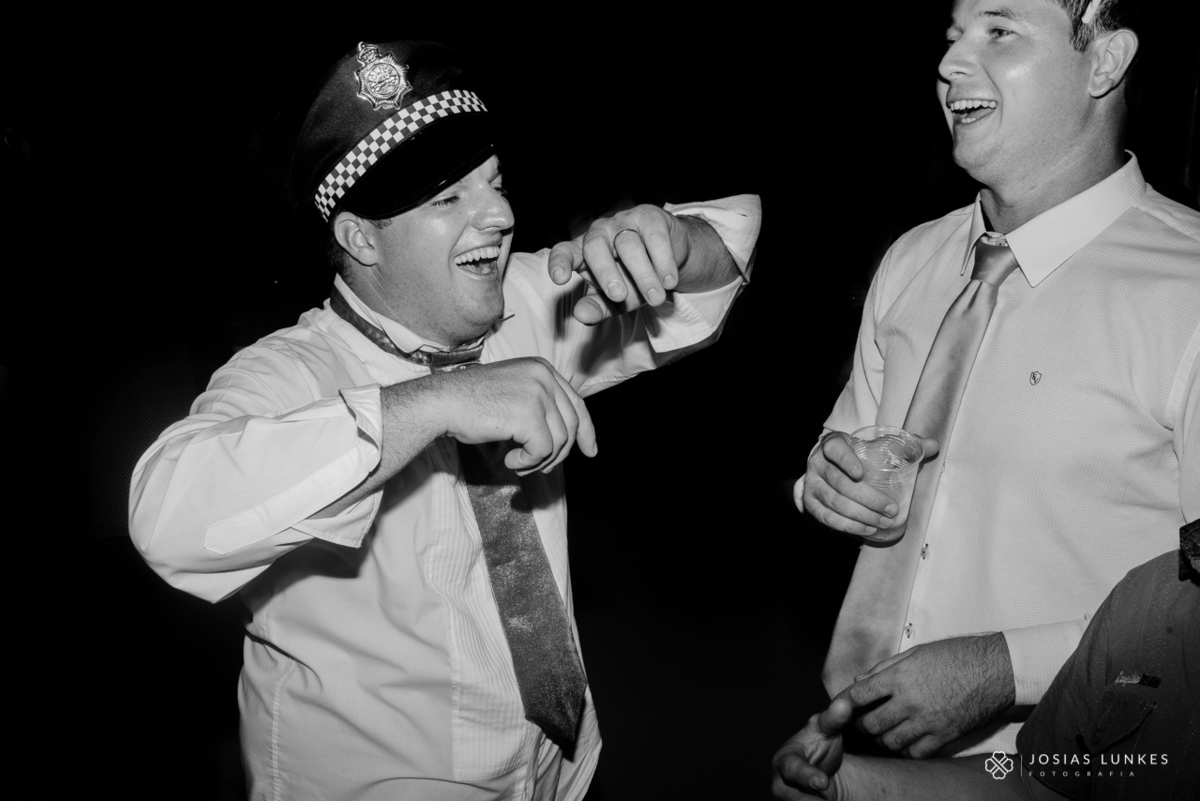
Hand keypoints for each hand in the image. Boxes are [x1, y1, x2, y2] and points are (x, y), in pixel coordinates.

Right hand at [430, 358, 597, 474]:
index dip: (587, 430)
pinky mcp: (529, 415)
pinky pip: (543, 450)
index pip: (576, 403)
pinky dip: (528, 461)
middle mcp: (543, 376)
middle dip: (560, 453)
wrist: (442, 402)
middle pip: (572, 424)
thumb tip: (566, 439)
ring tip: (519, 463)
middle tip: (542, 468)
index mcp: (542, 368)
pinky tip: (509, 459)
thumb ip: (540, 406)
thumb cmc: (470, 402)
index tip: (591, 450)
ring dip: (540, 460)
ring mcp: (537, 394)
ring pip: (560, 441)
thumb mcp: (513, 393)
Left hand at [547, 204, 689, 323]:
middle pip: (595, 247)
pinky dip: (663, 261)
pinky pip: (654, 237)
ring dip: (644, 275)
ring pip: (629, 245)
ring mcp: (623, 222)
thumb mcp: (612, 300)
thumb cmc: (630, 281)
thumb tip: (581, 314)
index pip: (564, 252)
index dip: (559, 262)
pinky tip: (669, 280)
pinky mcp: (649, 217)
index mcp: (582, 253)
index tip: (559, 278)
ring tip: (656, 298)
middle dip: (606, 273)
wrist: (665, 263)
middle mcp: (598, 233)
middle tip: (619, 296)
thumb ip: (597, 307)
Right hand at [772, 698, 852, 799]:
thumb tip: (844, 704)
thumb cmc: (819, 745)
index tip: (824, 783)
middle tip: (828, 794)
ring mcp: (790, 800)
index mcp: (784, 760)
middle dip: (808, 800)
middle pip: (792, 798)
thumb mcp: (825, 731)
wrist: (822, 767)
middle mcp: (782, 784)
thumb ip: (833, 719)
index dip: (806, 776)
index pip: (792, 769)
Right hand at [796, 432, 938, 538]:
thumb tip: (933, 445)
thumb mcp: (876, 447)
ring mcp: (812, 485)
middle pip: (840, 483)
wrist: (829, 469)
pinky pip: (827, 518)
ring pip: (835, 503)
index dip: (846, 461)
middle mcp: (818, 463)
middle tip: (891, 509)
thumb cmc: (857, 457)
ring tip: (883, 522)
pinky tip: (866, 529)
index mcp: (833, 445)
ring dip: (861, 516)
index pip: (836, 450)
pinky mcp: (811, 503)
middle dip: (867, 500)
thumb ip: (905, 445)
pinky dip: (847, 526)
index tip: (860, 474)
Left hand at [836, 634, 1014, 757]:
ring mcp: (927, 721)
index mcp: (900, 676)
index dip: (844, 702)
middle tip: (862, 722)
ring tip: (883, 733)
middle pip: (871, 724)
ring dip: (882, 740)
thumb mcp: (916, 653)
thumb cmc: (956, 655)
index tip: (841, 706)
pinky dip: (906, 750)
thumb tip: (860, 680)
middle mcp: (909, 701)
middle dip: (861, 725)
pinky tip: (906, 741)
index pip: (859, 694)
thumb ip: (885, 668)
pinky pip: (916, 753)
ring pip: (890, 743)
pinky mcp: (944, 736)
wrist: (995, 670)